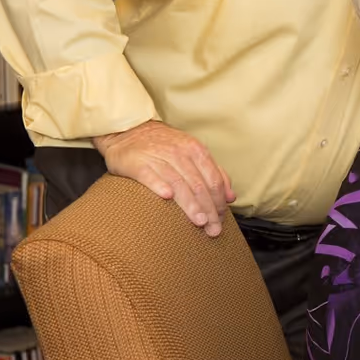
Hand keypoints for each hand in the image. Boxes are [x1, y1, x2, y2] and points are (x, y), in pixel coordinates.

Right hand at [91, 120, 236, 235]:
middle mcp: (180, 153)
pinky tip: (167, 197)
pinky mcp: (137, 162)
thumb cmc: (164, 146)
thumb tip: (231, 197)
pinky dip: (159, 185)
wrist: (128, 130)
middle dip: (209, 209)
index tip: (221, 219)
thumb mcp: (192, 153)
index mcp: (196, 151)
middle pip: (199, 185)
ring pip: (179, 183)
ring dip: (191, 204)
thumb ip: (213, 173)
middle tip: (213, 229)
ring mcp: (158, 157)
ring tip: (199, 221)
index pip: (214, 179)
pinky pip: (150, 175)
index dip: (219, 201)